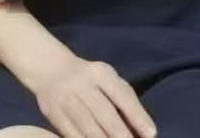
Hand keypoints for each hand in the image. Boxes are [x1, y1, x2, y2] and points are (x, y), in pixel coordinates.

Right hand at [23, 53, 155, 137]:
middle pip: (105, 114)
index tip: (150, 134)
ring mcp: (65, 99)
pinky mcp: (53, 113)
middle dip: (121, 134)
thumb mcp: (107, 78)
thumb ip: (125, 99)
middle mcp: (81, 84)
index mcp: (99, 73)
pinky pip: (72, 134)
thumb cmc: (88, 77)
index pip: (121, 95)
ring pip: (88, 127)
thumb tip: (143, 131)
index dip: (137, 116)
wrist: (49, 68)